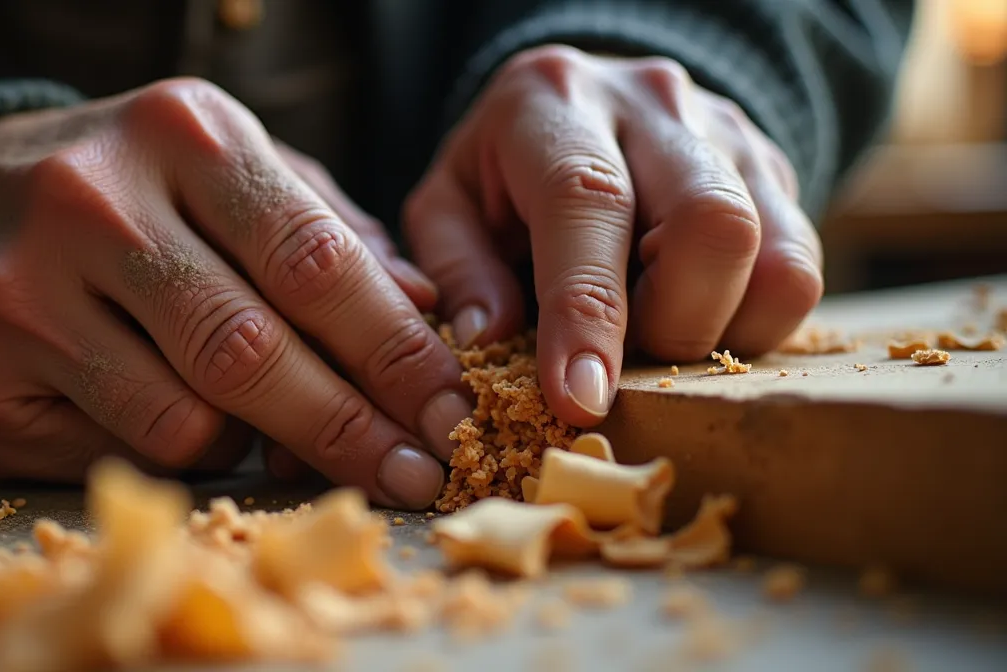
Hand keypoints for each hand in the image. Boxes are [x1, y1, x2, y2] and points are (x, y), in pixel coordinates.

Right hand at [0, 78, 471, 508]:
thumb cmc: (123, 194)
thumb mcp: (225, 174)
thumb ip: (326, 230)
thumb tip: (424, 311)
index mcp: (182, 133)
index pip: (315, 259)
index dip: (396, 350)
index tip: (451, 409)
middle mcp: (97, 203)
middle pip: (254, 350)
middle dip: (352, 427)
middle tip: (415, 473)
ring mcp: (26, 295)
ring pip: (191, 419)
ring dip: (256, 442)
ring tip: (273, 425)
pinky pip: (125, 453)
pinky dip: (179, 451)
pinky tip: (180, 416)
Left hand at [405, 46, 821, 426]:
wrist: (582, 106)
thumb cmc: (500, 175)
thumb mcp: (447, 207)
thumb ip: (458, 270)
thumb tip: (490, 341)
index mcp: (553, 101)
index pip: (588, 198)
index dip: (588, 309)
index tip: (580, 399)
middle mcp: (653, 102)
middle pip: (712, 223)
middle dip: (671, 326)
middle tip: (622, 358)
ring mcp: (729, 132)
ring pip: (775, 257)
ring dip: (717, 331)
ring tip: (654, 333)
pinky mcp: (776, 171)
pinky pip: (799, 272)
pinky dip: (751, 324)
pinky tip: (694, 319)